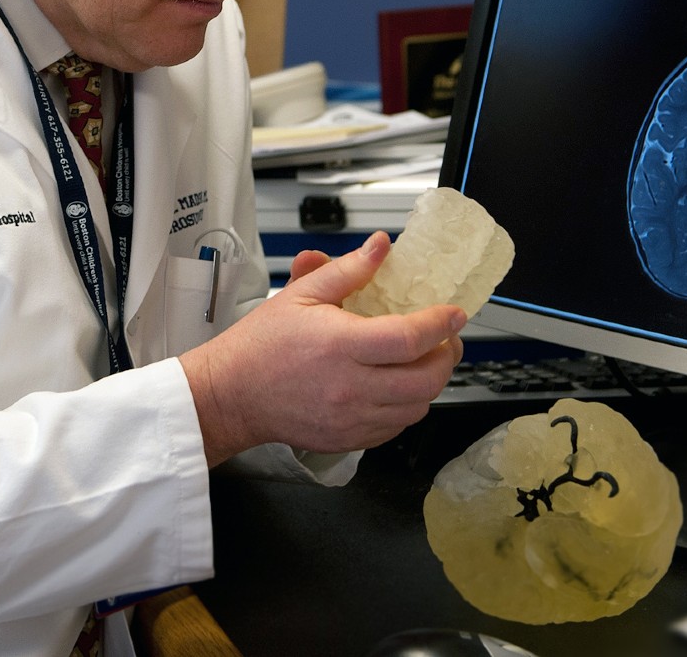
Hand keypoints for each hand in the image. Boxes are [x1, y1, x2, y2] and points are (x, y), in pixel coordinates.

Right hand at [179, 232, 464, 463]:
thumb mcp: (301, 295)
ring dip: (430, 383)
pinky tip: (397, 387)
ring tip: (423, 361)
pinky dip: (407, 407)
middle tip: (447, 338)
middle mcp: (351, 386)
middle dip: (447, 356)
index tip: (454, 313)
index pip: (410, 338)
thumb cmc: (261, 345)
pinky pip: (396, 427)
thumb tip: (380, 247)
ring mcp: (351, 418)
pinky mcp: (349, 439)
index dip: (441, 324)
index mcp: (341, 345)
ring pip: (417, 407)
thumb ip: (347, 270)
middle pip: (426, 379)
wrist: (232, 393)